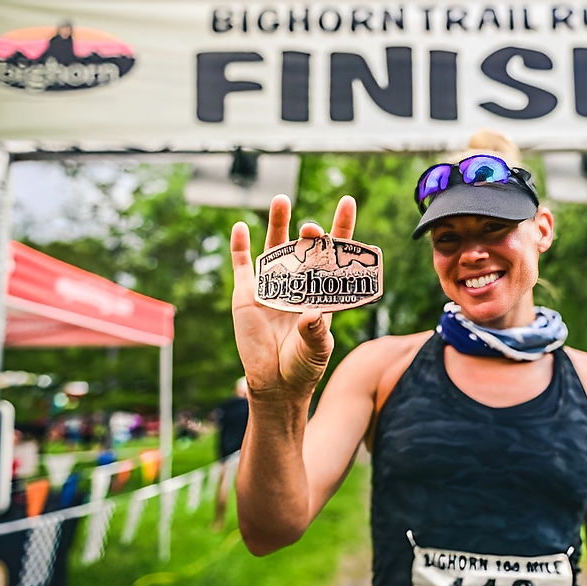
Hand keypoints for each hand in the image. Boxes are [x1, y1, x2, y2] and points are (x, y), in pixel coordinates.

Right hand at [230, 194, 356, 393]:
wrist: (275, 384)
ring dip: (277, 222)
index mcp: (323, 291)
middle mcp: (299, 283)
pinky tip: (239, 227)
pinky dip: (239, 246)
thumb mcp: (317, 350)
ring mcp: (272, 286)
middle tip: (311, 229)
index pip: (334, 253)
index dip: (341, 227)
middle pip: (305, 247)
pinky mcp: (247, 295)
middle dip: (310, 234)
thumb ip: (316, 332)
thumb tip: (312, 315)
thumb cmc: (304, 367)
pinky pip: (242, 265)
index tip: (347, 201)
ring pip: (275, 247)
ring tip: (281, 199)